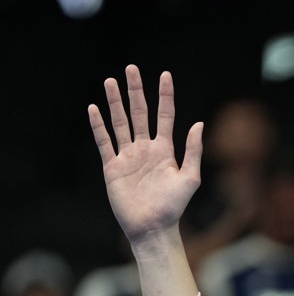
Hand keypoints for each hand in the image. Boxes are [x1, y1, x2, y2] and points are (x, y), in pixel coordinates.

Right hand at [89, 65, 202, 244]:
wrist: (152, 227)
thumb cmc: (174, 206)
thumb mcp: (190, 178)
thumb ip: (193, 151)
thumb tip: (198, 124)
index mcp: (165, 150)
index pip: (165, 116)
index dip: (165, 96)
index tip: (165, 75)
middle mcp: (145, 149)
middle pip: (139, 113)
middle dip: (135, 91)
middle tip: (131, 68)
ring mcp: (128, 156)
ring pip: (120, 123)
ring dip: (115, 102)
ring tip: (110, 82)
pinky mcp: (113, 167)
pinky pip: (104, 142)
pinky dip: (99, 125)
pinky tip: (94, 109)